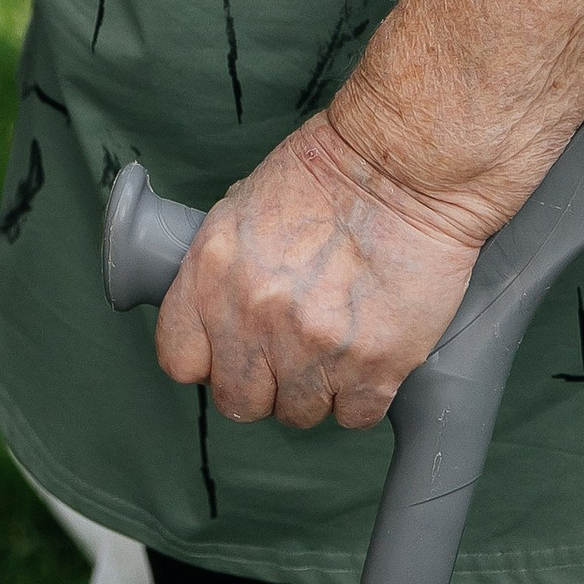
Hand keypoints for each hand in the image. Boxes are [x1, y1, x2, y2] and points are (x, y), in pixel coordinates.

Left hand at [153, 116, 486, 430]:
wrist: (403, 167)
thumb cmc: (329, 172)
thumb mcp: (244, 205)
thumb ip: (223, 268)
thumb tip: (218, 312)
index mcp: (213, 270)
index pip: (180, 358)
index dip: (208, 360)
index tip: (230, 351)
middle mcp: (254, 314)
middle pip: (238, 400)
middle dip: (263, 383)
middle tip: (288, 352)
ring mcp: (312, 346)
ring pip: (298, 414)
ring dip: (316, 388)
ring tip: (336, 343)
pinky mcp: (372, 366)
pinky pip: (354, 416)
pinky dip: (362, 394)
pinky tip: (369, 353)